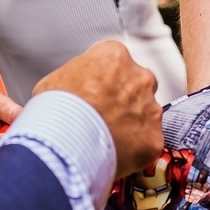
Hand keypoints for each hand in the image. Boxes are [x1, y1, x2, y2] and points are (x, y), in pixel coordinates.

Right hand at [33, 41, 161, 176]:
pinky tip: (115, 153)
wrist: (63, 140)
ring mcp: (150, 108)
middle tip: (104, 117)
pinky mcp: (154, 138)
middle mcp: (139, 78)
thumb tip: (75, 90)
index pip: (117, 63)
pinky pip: (147, 143)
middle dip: (125, 100)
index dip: (105, 81)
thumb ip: (76, 79)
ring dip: (132, 125)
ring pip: (146, 115)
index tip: (96, 94)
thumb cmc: (55, 110)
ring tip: (107, 139)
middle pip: (138, 86)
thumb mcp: (55, 80)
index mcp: (114, 56)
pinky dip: (135, 150)